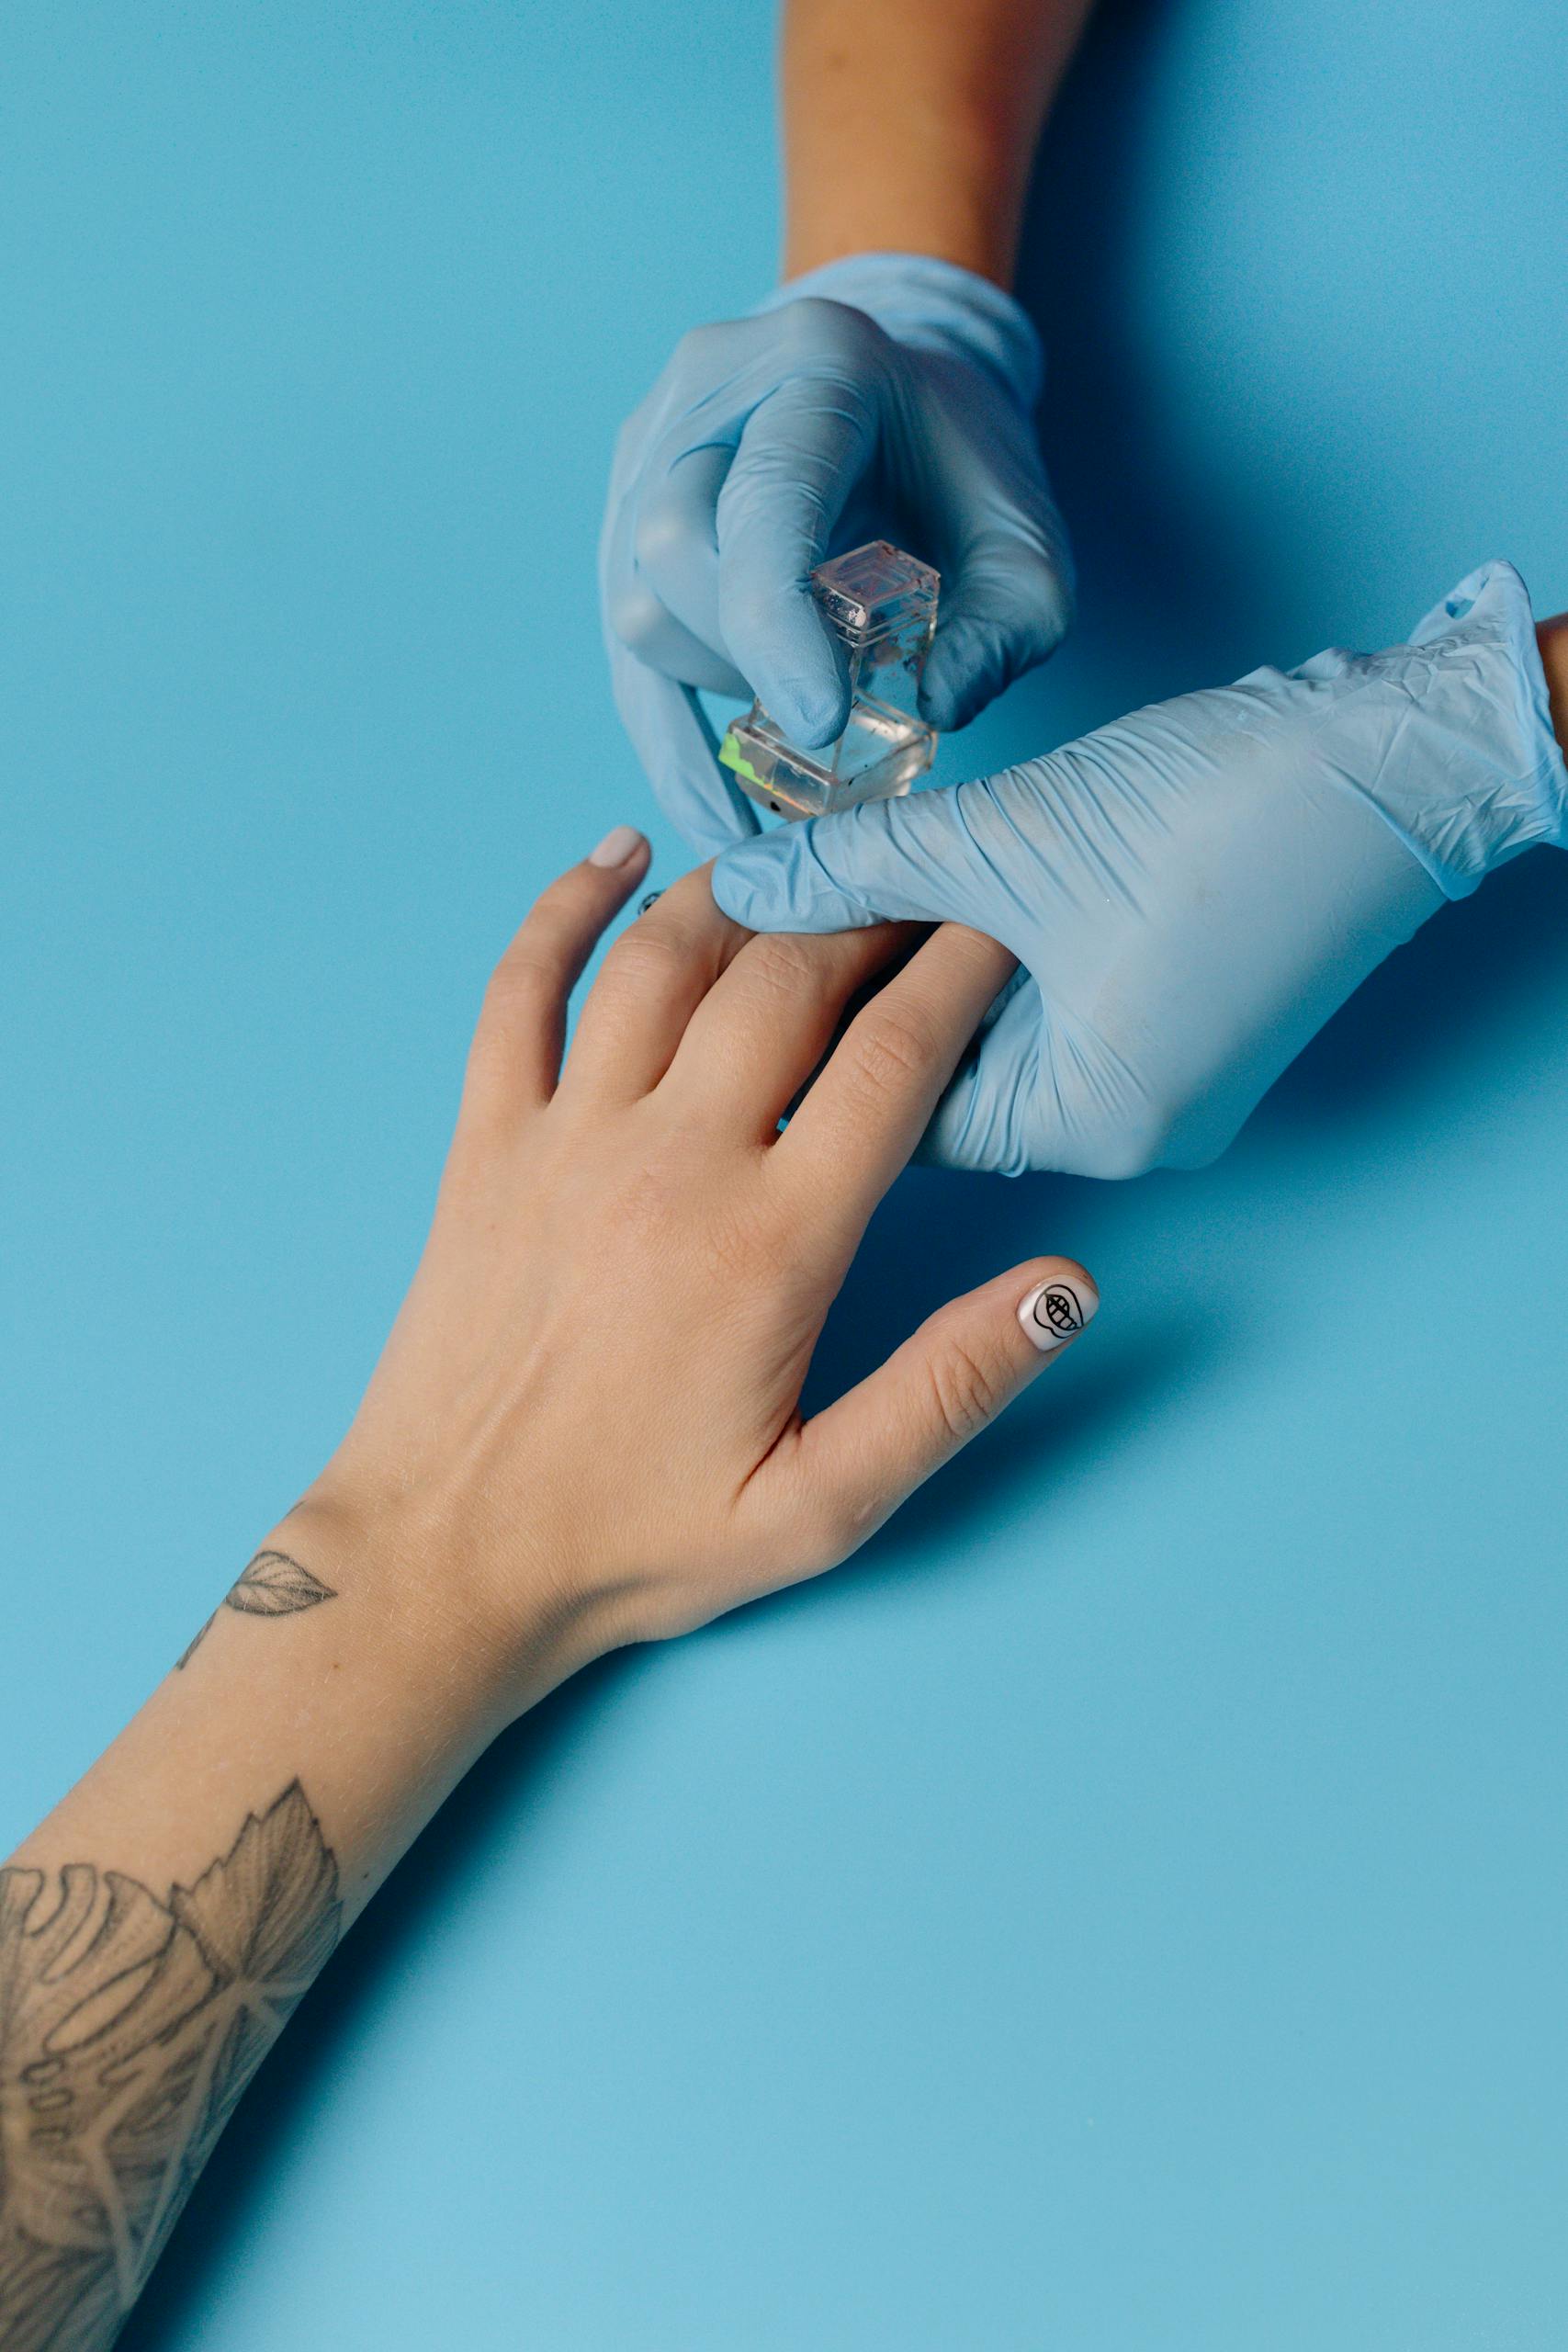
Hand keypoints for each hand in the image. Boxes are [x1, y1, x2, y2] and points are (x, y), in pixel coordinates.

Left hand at [300, 829, 1096, 1705]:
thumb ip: (950, 1391)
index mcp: (769, 1246)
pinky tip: (612, 856)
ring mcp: (564, 1142)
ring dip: (743, 892)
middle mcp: (668, 1165)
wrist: (447, 1558)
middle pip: (787, 980)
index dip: (961, 972)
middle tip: (920, 884)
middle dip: (869, 911)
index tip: (1001, 925)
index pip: (893, 1060)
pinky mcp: (484, 1145)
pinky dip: (562, 907)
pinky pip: (518, 990)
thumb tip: (1065, 1291)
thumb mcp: (821, 1507)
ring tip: (809, 862)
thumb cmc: (633, 1541)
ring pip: (662, 960)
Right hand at [600, 253, 1072, 853]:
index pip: (760, 501)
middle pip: (674, 547)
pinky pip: (626, 647)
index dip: (774, 623)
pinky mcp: (624, 515)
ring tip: (799, 713)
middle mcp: (708, 390)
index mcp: (816, 364)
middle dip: (748, 658)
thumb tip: (933, 708)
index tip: (818, 723)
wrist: (906, 402)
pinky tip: (715, 819)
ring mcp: (649, 447)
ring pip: (639, 601)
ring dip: (718, 686)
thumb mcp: (1027, 539)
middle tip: (828, 715)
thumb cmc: (964, 472)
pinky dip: (669, 742)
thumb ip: (1009, 625)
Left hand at [712, 560, 1567, 1175]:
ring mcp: (1159, 1086)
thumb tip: (746, 886)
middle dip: (852, 995)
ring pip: (986, 1043)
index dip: (804, 1027)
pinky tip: (932, 887)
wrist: (1400, 760)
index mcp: (1085, 1116)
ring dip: (919, 966)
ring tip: (839, 882)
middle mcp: (1122, 1128)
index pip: (887, 1109)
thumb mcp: (1017, 838)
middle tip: (765, 905)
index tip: (734, 952)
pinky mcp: (1180, 1029)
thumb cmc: (1233, 810)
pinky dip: (986, 958)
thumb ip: (863, 865)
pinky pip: (1049, 1014)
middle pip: (939, 1082)